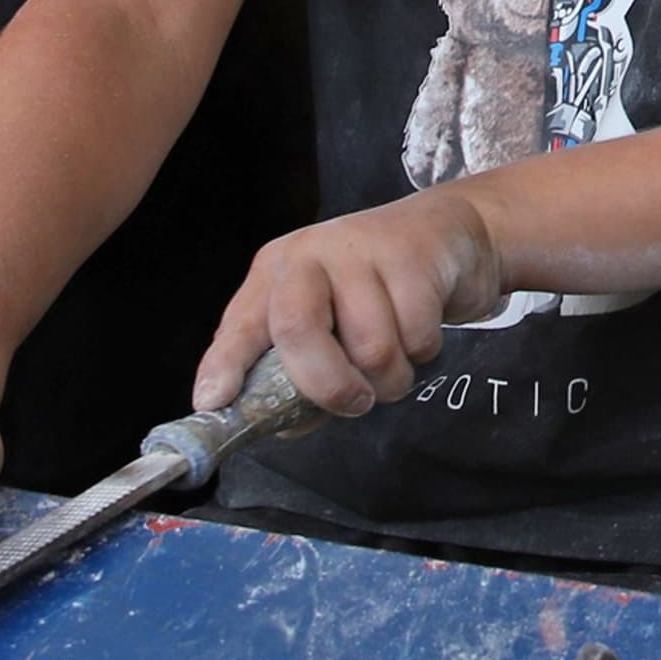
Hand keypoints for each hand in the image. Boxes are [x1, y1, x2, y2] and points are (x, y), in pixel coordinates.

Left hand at [194, 187, 507, 420]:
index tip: (212, 401)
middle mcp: (310, 255)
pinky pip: (416, 336)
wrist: (448, 233)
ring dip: (390, 377)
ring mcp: (360, 250)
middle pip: (298, 330)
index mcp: (277, 274)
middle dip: (328, 385)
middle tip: (356, 402)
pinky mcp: (411, 257)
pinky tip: (421, 328)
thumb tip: (282, 427)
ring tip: (397, 359)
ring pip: (370, 348)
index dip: (225, 365)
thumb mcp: (330, 322)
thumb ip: (302, 372)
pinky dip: (423, 351)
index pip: (242, 323)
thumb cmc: (378, 290)